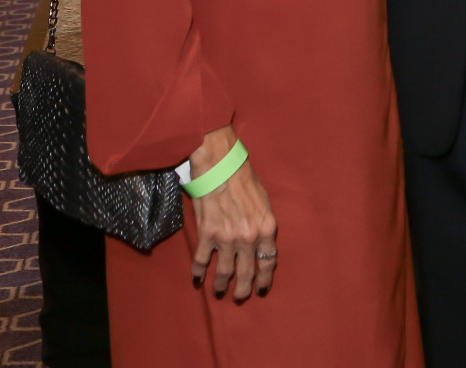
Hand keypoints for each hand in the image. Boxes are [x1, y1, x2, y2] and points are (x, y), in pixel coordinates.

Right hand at [188, 125, 277, 299]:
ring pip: (224, 272)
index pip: (269, 261)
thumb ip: (263, 225)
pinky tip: (197, 280)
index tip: (262, 289)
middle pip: (247, 273)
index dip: (265, 279)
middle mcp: (249, 238)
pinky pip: (202, 261)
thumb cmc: (245, 180)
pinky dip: (198, 273)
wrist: (222, 167)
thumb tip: (262, 243)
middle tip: (240, 297)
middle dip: (243, 289)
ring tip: (219, 293)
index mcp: (267, 228)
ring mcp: (227, 238)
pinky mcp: (207, 235)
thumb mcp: (264, 202)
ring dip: (221, 286)